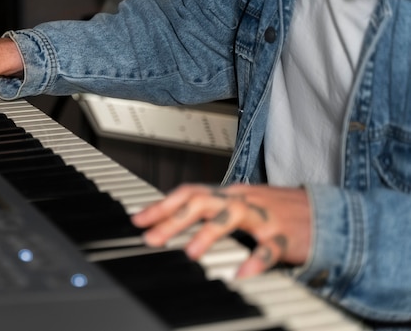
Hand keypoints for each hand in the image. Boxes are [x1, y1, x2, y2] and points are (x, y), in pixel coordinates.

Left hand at [131, 183, 310, 277]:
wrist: (326, 214)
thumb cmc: (278, 210)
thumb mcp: (242, 205)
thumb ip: (213, 210)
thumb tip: (177, 218)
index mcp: (231, 194)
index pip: (191, 192)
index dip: (163, 205)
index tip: (139, 219)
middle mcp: (244, 201)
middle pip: (204, 202)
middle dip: (175, 219)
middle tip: (152, 238)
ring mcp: (265, 217)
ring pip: (234, 217)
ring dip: (209, 233)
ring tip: (190, 252)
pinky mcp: (287, 237)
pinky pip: (271, 249)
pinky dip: (256, 261)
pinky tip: (242, 273)